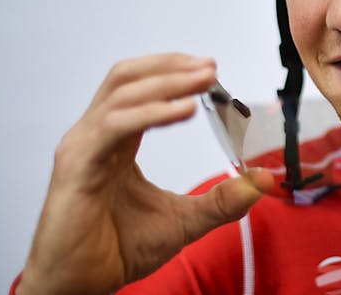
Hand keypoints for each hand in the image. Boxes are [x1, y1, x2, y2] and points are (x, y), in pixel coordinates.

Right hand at [17, 53, 269, 294]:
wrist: (79, 285)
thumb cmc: (116, 250)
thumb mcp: (184, 221)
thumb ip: (222, 201)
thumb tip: (263, 181)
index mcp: (115, 141)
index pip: (139, 87)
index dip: (173, 72)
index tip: (212, 71)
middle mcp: (94, 135)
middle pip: (128, 79)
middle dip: (172, 67)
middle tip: (212, 68)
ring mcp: (82, 147)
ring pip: (123, 94)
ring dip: (167, 81)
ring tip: (204, 80)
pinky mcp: (76, 166)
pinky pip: (114, 126)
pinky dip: (151, 112)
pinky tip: (183, 110)